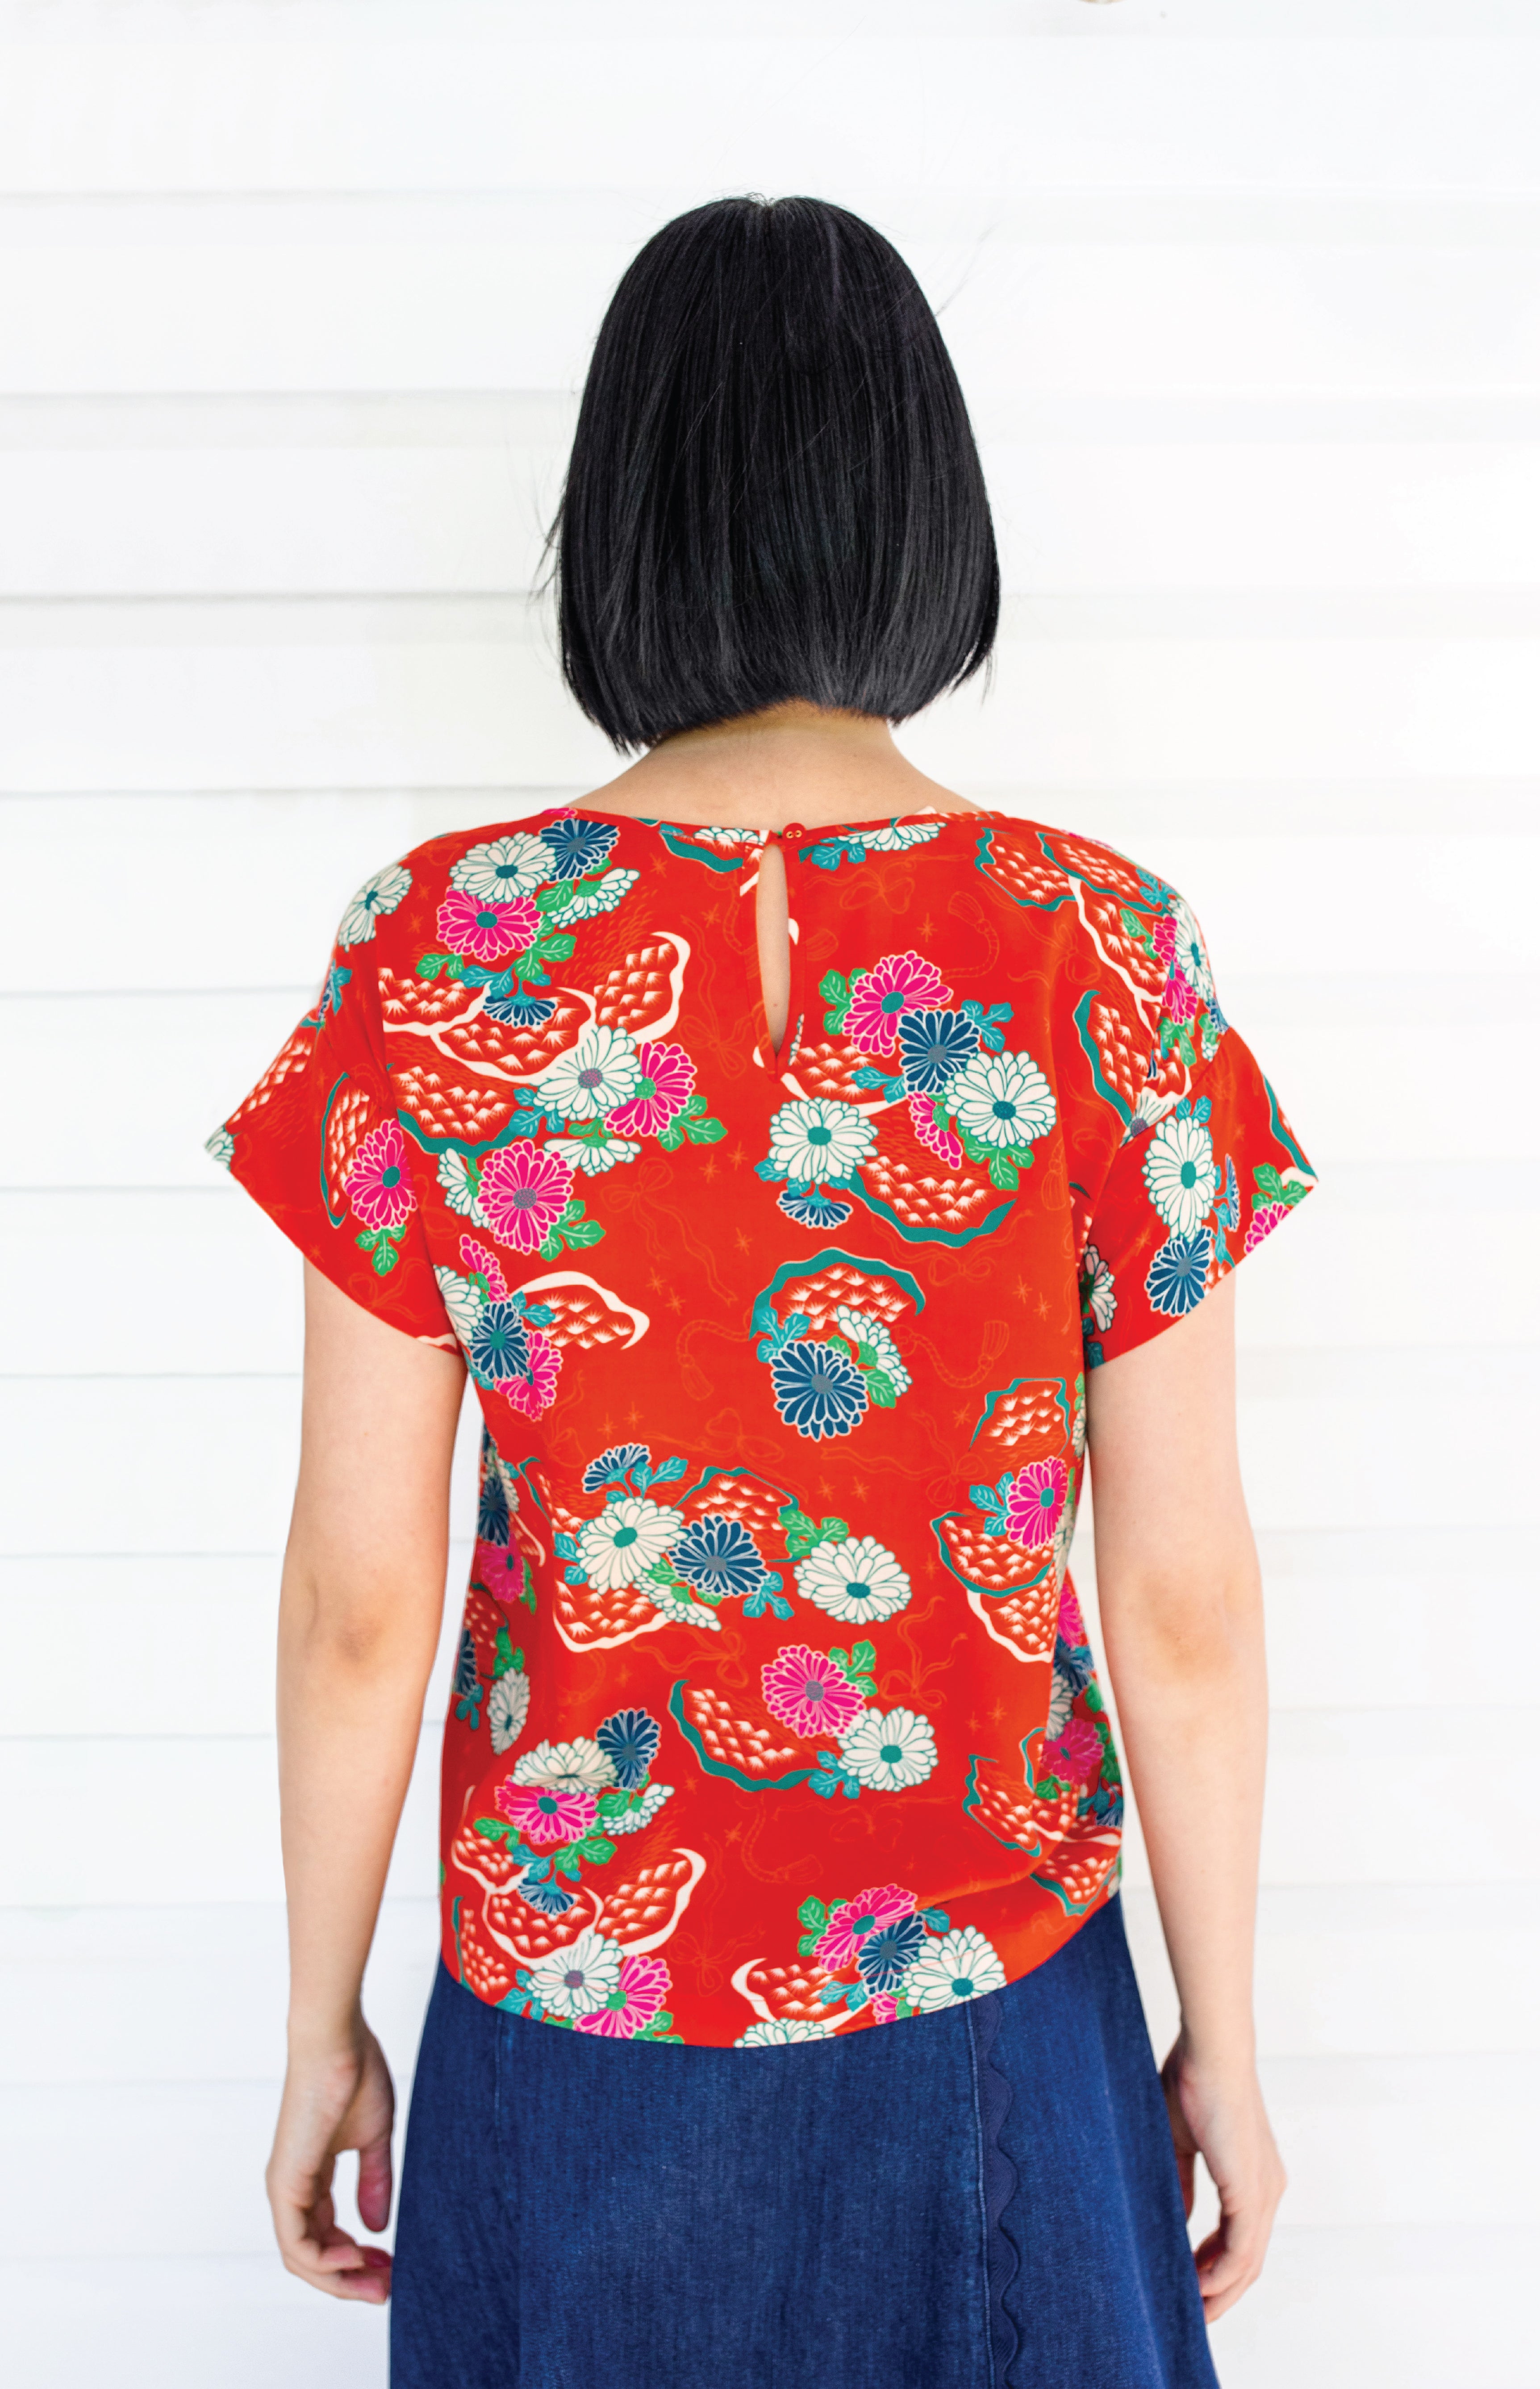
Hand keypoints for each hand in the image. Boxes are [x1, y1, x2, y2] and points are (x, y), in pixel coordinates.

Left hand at [266, 2020, 395, 2301]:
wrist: (336, 2041)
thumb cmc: (355, 2075)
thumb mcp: (372, 2139)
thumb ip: (374, 2181)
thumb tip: (377, 2227)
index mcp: (312, 2176)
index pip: (328, 2234)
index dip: (359, 2257)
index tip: (392, 2264)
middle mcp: (294, 2188)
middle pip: (315, 2255)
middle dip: (352, 2278)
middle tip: (387, 2290)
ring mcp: (286, 2188)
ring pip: (304, 2258)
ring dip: (341, 2278)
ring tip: (378, 2285)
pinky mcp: (285, 2185)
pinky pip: (297, 2244)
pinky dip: (326, 2261)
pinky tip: (358, 2255)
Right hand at [1160, 2035, 1285, 2322]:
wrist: (1211, 2050)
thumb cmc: (1192, 2082)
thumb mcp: (1181, 2143)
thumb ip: (1183, 2184)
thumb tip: (1180, 2223)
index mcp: (1252, 2176)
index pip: (1240, 2239)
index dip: (1216, 2267)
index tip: (1190, 2282)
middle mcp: (1267, 2189)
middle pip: (1249, 2261)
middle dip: (1221, 2292)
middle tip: (1194, 2313)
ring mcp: (1262, 2191)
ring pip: (1247, 2261)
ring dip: (1221, 2290)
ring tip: (1193, 2308)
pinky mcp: (1251, 2189)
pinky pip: (1241, 2248)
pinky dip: (1221, 2273)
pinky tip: (1199, 2284)